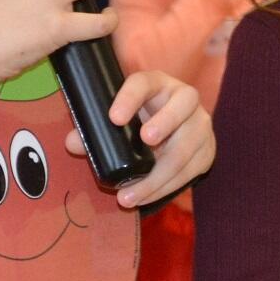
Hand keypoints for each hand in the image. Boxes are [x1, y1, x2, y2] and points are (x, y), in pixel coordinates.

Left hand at [69, 71, 213, 207]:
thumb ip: (92, 131)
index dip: (129, 98)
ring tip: (131, 195)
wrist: (175, 132)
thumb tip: (72, 143)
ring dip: (160, 173)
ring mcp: (200, 123)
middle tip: (146, 140)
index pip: (143, 83)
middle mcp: (183, 97)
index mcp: (156, 84)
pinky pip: (190, 170)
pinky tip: (147, 197)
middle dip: (165, 122)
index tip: (113, 118)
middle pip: (183, 104)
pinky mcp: (207, 149)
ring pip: (187, 145)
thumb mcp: (118, 120)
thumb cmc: (138, 121)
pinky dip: (167, 187)